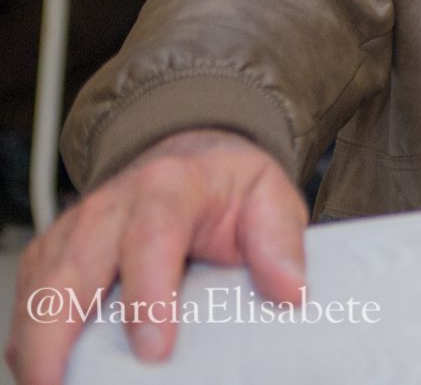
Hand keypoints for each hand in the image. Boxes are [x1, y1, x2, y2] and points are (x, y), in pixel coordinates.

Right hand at [7, 129, 307, 383]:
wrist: (191, 159)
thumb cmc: (227, 188)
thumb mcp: (271, 198)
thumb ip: (281, 243)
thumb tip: (290, 291)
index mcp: (168, 187)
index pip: (151, 241)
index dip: (149, 297)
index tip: (155, 350)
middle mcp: (109, 208)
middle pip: (70, 272)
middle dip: (58, 334)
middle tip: (61, 384)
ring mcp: (73, 230)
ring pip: (39, 290)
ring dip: (35, 343)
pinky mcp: (51, 255)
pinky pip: (29, 299)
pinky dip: (28, 337)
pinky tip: (42, 369)